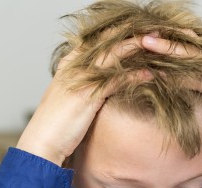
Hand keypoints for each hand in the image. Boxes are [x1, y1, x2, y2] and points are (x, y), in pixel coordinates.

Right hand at [17, 37, 149, 165]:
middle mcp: (74, 66)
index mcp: (68, 65)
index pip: (95, 40)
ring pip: (114, 55)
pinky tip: (149, 75)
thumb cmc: (55, 125)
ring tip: (159, 46)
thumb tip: (101, 89)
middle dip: (131, 35)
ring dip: (138, 49)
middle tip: (153, 31)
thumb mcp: (69, 100)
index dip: (116, 35)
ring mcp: (81, 78)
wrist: (42, 142)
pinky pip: (116, 79)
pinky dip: (134, 76)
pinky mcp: (88, 95)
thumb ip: (83, 88)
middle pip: (106, 42)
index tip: (136, 33)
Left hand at [141, 35, 201, 183]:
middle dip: (165, 38)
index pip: (190, 45)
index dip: (170, 39)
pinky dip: (176, 76)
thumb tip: (173, 85)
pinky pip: (194, 78)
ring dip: (166, 50)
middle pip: (188, 45)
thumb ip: (194, 87)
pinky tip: (159, 74)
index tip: (148, 36)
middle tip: (141, 33)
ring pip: (189, 57)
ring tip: (145, 45)